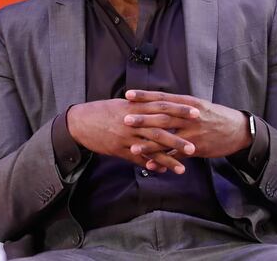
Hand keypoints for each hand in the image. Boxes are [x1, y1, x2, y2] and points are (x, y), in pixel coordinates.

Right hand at [66, 98, 199, 173]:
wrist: (80, 122)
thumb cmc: (102, 111)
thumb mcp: (122, 105)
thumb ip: (141, 107)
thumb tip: (158, 105)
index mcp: (135, 107)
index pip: (162, 107)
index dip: (179, 110)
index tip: (196, 113)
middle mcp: (132, 122)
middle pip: (159, 130)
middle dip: (178, 138)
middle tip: (195, 145)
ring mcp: (125, 137)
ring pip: (150, 148)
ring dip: (167, 159)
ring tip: (183, 168)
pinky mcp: (118, 149)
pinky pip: (137, 159)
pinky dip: (150, 165)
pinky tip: (162, 171)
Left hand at [124, 90, 251, 169]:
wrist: (238, 130)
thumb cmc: (214, 116)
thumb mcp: (198, 105)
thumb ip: (179, 104)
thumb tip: (158, 100)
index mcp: (188, 102)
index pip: (163, 97)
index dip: (145, 96)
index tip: (128, 94)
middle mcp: (189, 116)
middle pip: (163, 116)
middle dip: (143, 118)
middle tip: (125, 119)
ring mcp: (193, 133)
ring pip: (168, 138)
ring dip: (149, 143)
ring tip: (132, 146)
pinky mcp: (197, 148)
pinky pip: (176, 155)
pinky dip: (163, 160)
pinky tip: (150, 164)